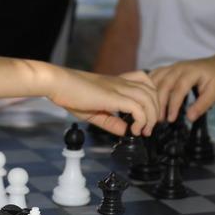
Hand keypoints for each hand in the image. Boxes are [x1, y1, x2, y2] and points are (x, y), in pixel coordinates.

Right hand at [43, 67, 158, 136]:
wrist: (59, 83)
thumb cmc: (71, 94)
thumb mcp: (94, 113)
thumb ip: (111, 122)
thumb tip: (125, 131)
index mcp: (118, 83)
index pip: (146, 84)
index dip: (151, 100)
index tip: (145, 119)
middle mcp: (122, 83)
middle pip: (152, 91)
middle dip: (155, 111)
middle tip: (148, 128)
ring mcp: (119, 88)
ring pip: (149, 99)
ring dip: (150, 117)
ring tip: (143, 130)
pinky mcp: (114, 95)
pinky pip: (137, 107)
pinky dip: (141, 120)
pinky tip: (134, 129)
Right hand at [151, 56, 214, 121]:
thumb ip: (202, 105)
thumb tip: (189, 118)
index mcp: (192, 71)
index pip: (179, 88)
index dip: (173, 105)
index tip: (170, 119)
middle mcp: (179, 67)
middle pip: (164, 84)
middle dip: (160, 102)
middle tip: (159, 119)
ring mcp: (172, 66)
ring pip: (156, 79)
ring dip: (152, 95)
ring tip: (152, 111)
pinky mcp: (168, 68)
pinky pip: (154, 75)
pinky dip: (148, 86)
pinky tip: (147, 98)